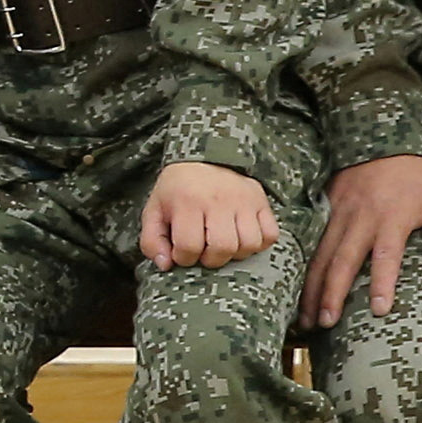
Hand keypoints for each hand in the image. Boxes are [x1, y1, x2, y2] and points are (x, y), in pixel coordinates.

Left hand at [138, 161, 278, 272]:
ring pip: (249, 244)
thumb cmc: (177, 190)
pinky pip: (270, 234)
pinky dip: (258, 243)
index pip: (190, 246)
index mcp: (187, 201)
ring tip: (223, 244)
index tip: (182, 253)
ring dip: (236, 253)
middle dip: (211, 259)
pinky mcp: (261, 201)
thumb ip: (152, 241)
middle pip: (223, 248)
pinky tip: (242, 238)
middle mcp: (218, 200)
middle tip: (204, 251)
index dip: (184, 258)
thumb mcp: (154, 211)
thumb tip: (166, 265)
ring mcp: (243, 200)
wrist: (203, 157)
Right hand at [309, 155, 421, 325]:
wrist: (379, 137)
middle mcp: (361, 220)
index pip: (386, 256)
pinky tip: (300, 290)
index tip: (379, 309)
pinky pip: (313, 244)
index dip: (383, 283)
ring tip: (306, 317)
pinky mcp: (326, 211)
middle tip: (326, 322)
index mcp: (392, 219)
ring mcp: (339, 215)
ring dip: (312, 287)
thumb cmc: (417, 176)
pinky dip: (306, 269)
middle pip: (342, 261)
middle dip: (332, 293)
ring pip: (322, 256)